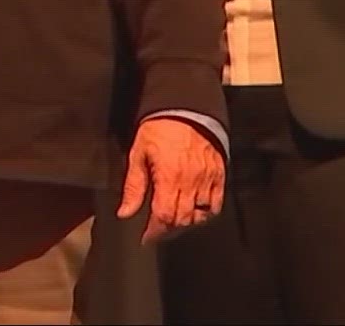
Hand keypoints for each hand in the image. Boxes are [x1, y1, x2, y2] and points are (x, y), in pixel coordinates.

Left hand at [117, 116, 224, 242]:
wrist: (185, 107)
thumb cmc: (159, 128)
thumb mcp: (138, 154)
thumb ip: (133, 186)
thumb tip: (125, 212)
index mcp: (170, 177)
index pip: (165, 216)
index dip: (155, 232)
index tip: (146, 238)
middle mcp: (191, 182)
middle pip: (182, 220)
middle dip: (167, 229)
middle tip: (157, 229)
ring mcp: (208, 179)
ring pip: (200, 215)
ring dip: (185, 223)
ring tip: (173, 220)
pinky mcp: (219, 174)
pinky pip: (216, 204)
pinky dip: (206, 213)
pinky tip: (195, 211)